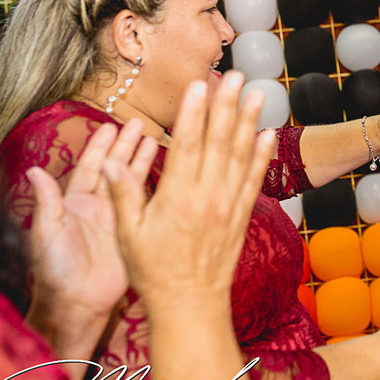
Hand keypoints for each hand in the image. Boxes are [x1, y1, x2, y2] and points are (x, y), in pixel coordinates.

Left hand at [27, 120, 157, 321]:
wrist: (78, 304)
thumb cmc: (56, 272)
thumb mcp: (47, 234)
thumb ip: (47, 203)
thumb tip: (34, 170)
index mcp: (75, 204)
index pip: (91, 168)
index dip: (101, 147)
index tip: (112, 126)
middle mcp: (98, 207)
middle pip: (114, 169)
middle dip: (126, 145)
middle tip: (140, 124)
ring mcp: (118, 219)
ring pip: (131, 182)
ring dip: (142, 160)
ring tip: (156, 139)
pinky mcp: (134, 233)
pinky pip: (146, 204)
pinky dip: (155, 187)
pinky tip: (168, 173)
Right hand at [106, 72, 274, 309]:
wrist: (190, 304)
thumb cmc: (153, 271)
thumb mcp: (128, 235)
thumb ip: (123, 196)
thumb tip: (111, 164)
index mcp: (176, 196)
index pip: (187, 145)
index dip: (193, 112)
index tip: (199, 84)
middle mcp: (207, 195)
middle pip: (219, 141)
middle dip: (227, 105)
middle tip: (236, 75)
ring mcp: (228, 204)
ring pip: (241, 155)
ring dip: (249, 121)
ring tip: (258, 93)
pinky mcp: (242, 215)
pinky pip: (254, 179)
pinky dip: (262, 155)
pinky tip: (268, 133)